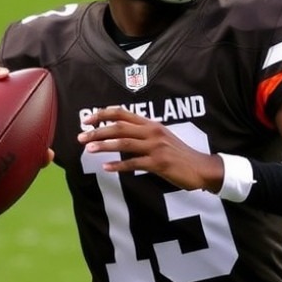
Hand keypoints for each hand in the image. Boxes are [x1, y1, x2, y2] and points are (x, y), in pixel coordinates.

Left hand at [78, 106, 222, 191]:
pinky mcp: (159, 163)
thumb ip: (144, 134)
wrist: (201, 168)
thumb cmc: (180, 154)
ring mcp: (156, 147)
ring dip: (104, 145)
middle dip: (98, 131)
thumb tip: (122, 134)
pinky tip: (107, 168)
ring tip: (88, 149)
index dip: (103, 114)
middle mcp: (153, 132)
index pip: (123, 113)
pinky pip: (134, 163)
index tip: (87, 120)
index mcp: (152, 124)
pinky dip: (119, 165)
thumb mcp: (163, 138)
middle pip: (120, 127)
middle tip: (80, 137)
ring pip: (124, 143)